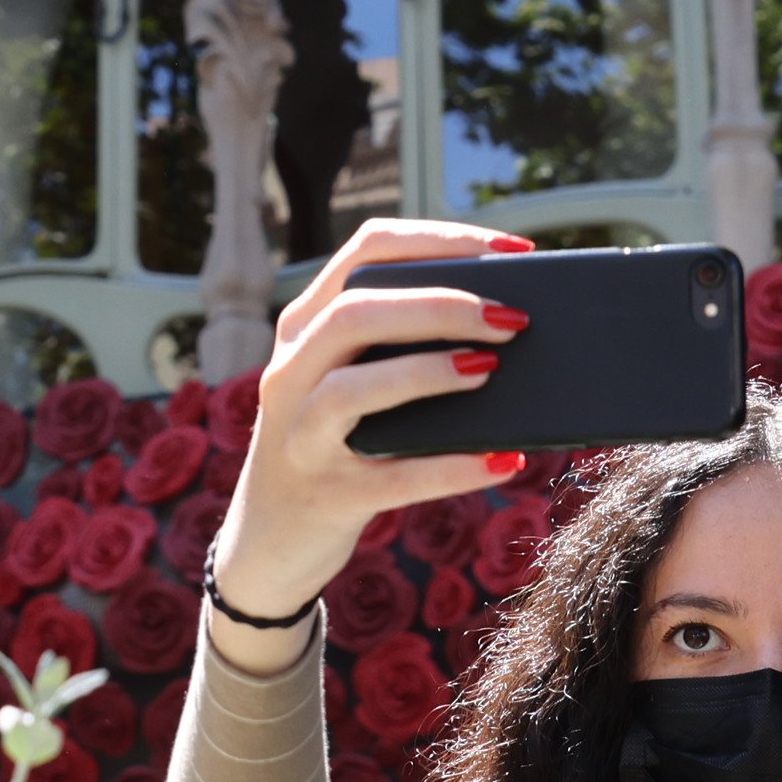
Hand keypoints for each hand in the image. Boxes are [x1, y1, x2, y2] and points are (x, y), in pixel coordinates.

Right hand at [203, 217, 536, 662]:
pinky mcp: (327, 497)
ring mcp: (300, 437)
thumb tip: (510, 325)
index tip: (513, 251)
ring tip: (490, 371)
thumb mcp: (346, 379)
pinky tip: (503, 460)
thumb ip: (398, 345)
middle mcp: (290, 372)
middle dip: (440, 306)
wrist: (269, 540)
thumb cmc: (336, 441)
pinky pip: (393, 479)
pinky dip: (452, 468)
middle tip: (512, 319)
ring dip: (428, 372)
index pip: (366, 252)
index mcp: (303, 325)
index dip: (441, 240)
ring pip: (352, 388)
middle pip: (356, 313)